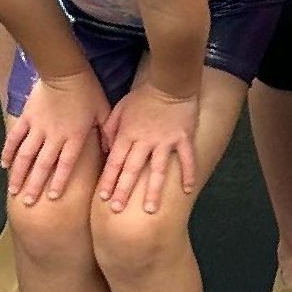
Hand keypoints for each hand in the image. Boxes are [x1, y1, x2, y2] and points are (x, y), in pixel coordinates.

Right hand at [1, 69, 109, 204]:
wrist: (66, 70)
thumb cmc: (88, 90)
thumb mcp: (103, 110)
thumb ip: (107, 132)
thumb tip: (112, 151)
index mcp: (74, 136)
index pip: (66, 164)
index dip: (59, 181)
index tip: (51, 197)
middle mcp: (54, 135)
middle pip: (42, 165)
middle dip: (35, 185)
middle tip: (28, 203)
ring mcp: (38, 127)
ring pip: (25, 156)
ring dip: (19, 174)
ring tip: (13, 191)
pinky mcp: (26, 118)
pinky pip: (14, 138)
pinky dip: (8, 151)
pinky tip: (4, 165)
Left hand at [97, 83, 199, 213]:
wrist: (171, 81)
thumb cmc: (143, 95)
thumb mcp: (120, 108)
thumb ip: (110, 128)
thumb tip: (105, 150)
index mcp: (128, 134)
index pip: (115, 161)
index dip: (109, 180)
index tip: (103, 198)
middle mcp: (145, 140)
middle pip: (132, 169)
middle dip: (124, 190)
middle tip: (118, 210)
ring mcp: (165, 140)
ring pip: (158, 169)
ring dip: (153, 190)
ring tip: (150, 210)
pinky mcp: (183, 137)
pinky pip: (186, 158)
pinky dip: (188, 174)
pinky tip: (188, 190)